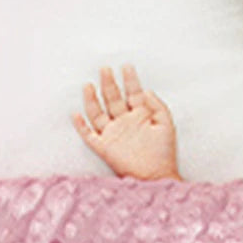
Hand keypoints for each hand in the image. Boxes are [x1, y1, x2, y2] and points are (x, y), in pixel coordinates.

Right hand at [71, 64, 180, 180]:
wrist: (156, 176)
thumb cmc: (164, 153)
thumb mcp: (166, 125)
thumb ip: (158, 106)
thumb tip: (146, 90)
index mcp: (140, 116)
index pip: (133, 93)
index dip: (130, 80)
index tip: (127, 66)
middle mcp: (125, 122)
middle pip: (113, 99)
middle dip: (109, 83)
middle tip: (106, 69)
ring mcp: (113, 133)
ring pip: (98, 112)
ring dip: (92, 99)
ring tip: (89, 85)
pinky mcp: (104, 147)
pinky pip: (88, 134)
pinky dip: (81, 125)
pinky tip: (76, 114)